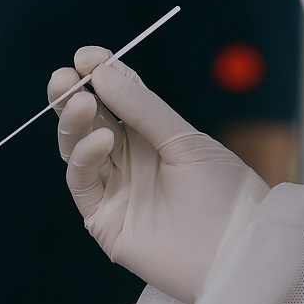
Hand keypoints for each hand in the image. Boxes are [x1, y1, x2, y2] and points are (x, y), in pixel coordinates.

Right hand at [49, 47, 269, 303]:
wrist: (239, 248)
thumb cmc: (225, 192)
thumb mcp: (187, 140)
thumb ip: (145, 108)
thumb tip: (101, 70)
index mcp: (155, 135)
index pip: (119, 98)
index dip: (101, 74)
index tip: (86, 55)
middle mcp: (131, 159)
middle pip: (90, 121)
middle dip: (72, 96)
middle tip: (63, 77)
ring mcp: (116, 189)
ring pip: (78, 148)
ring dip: (74, 123)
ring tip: (80, 101)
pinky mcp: (105, 220)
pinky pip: (83, 182)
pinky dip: (84, 158)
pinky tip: (101, 140)